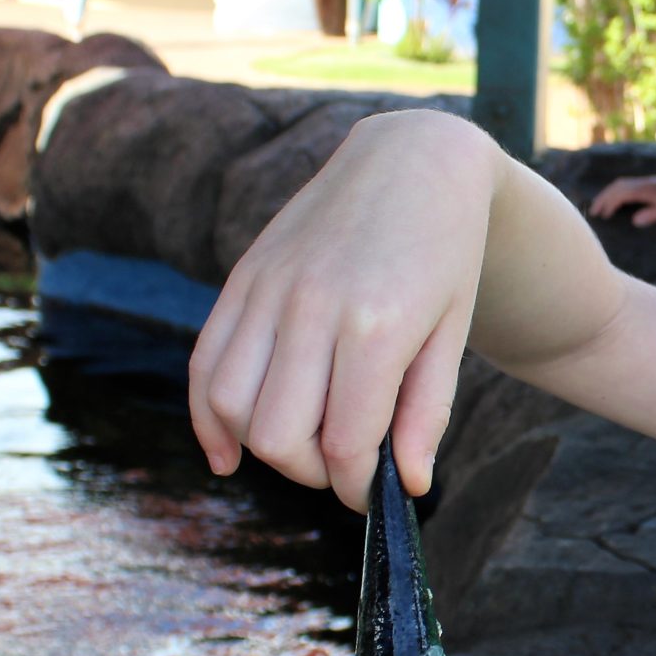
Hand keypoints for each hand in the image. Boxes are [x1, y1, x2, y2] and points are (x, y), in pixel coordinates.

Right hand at [190, 113, 494, 506]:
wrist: (413, 161)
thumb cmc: (446, 254)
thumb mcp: (452, 335)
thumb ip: (425, 413)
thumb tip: (405, 486)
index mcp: (375, 325)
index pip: (343, 444)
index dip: (355, 487)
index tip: (371, 493)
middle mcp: (311, 306)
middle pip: (278, 436)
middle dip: (311, 471)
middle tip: (343, 464)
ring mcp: (269, 289)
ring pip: (230, 407)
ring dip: (262, 448)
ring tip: (303, 445)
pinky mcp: (243, 278)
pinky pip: (203, 364)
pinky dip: (207, 420)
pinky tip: (227, 455)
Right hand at [589, 170, 655, 227]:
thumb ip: (652, 215)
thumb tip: (634, 221)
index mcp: (643, 191)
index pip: (620, 196)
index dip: (609, 204)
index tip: (603, 216)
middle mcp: (639, 184)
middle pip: (615, 188)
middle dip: (602, 199)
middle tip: (593, 212)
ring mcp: (641, 182)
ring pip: (618, 185)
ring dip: (607, 194)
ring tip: (600, 207)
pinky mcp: (644, 183)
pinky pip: (624, 186)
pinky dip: (615, 192)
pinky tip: (614, 201)